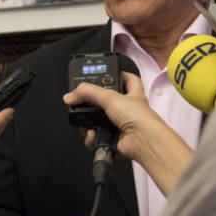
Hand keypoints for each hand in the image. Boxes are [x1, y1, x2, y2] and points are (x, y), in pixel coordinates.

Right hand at [63, 73, 191, 195]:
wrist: (144, 142)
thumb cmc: (139, 118)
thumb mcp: (110, 97)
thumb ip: (87, 93)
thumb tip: (71, 95)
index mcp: (131, 94)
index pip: (127, 79)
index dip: (118, 74)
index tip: (106, 73)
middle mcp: (127, 109)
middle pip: (106, 103)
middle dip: (93, 105)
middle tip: (85, 104)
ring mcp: (120, 125)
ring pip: (98, 122)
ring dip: (89, 124)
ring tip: (88, 123)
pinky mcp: (113, 140)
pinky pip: (96, 138)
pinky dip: (92, 138)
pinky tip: (94, 135)